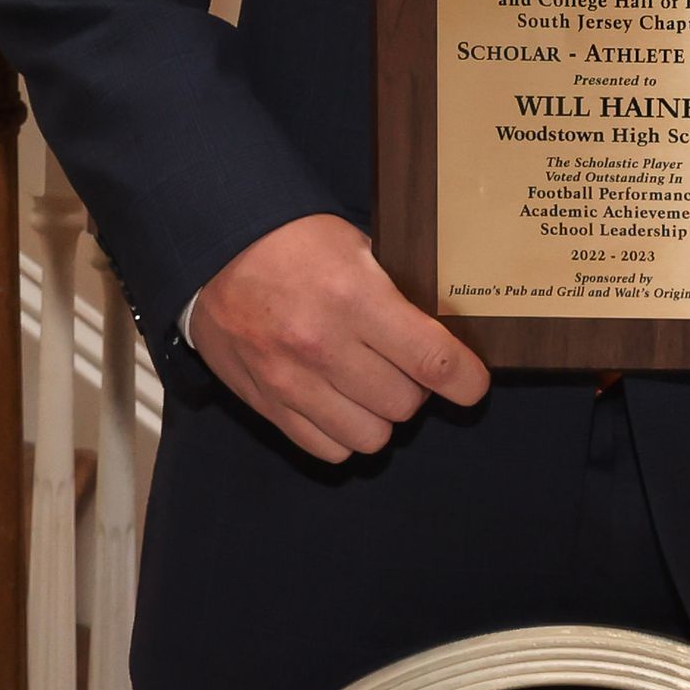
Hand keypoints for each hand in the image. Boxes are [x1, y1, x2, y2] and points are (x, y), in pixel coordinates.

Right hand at [187, 212, 490, 462]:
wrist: (216, 251)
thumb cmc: (292, 241)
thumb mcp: (356, 245)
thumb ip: (395, 289)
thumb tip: (440, 325)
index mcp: (354, 297)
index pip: (431, 359)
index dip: (465, 380)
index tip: (473, 384)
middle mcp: (324, 346)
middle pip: (405, 404)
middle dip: (417, 387)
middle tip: (406, 365)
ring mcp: (292, 382)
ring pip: (370, 436)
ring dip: (381, 414)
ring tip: (372, 384)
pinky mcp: (267, 404)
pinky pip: (326, 449)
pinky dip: (343, 433)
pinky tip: (341, 402)